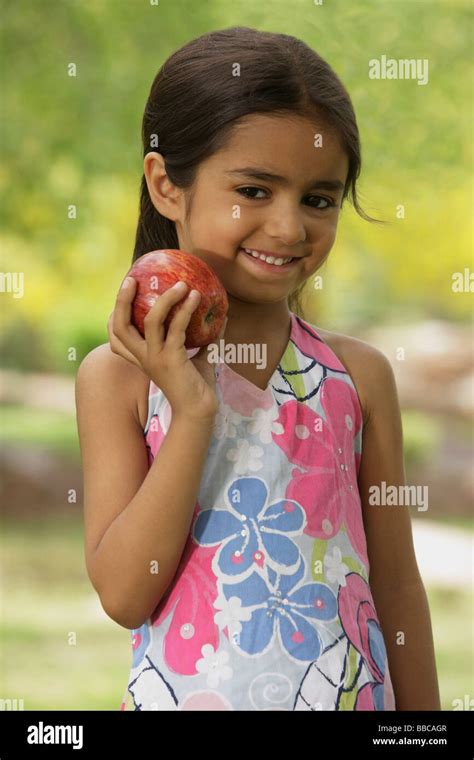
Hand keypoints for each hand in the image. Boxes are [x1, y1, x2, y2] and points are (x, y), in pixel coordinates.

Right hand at [107, 276, 226, 421]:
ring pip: (151, 320)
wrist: (199, 410)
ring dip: (166, 298)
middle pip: (119, 326)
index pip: (115, 336)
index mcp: (142, 357)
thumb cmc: (196, 385)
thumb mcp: (196, 358)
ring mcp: (155, 357)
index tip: (124, 292)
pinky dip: (186, 309)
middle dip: (122, 300)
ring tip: (182, 284)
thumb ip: (203, 339)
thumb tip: (221, 317)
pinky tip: (197, 297)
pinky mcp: (171, 359)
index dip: (114, 314)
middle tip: (132, 279)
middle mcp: (143, 356)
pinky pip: (177, 327)